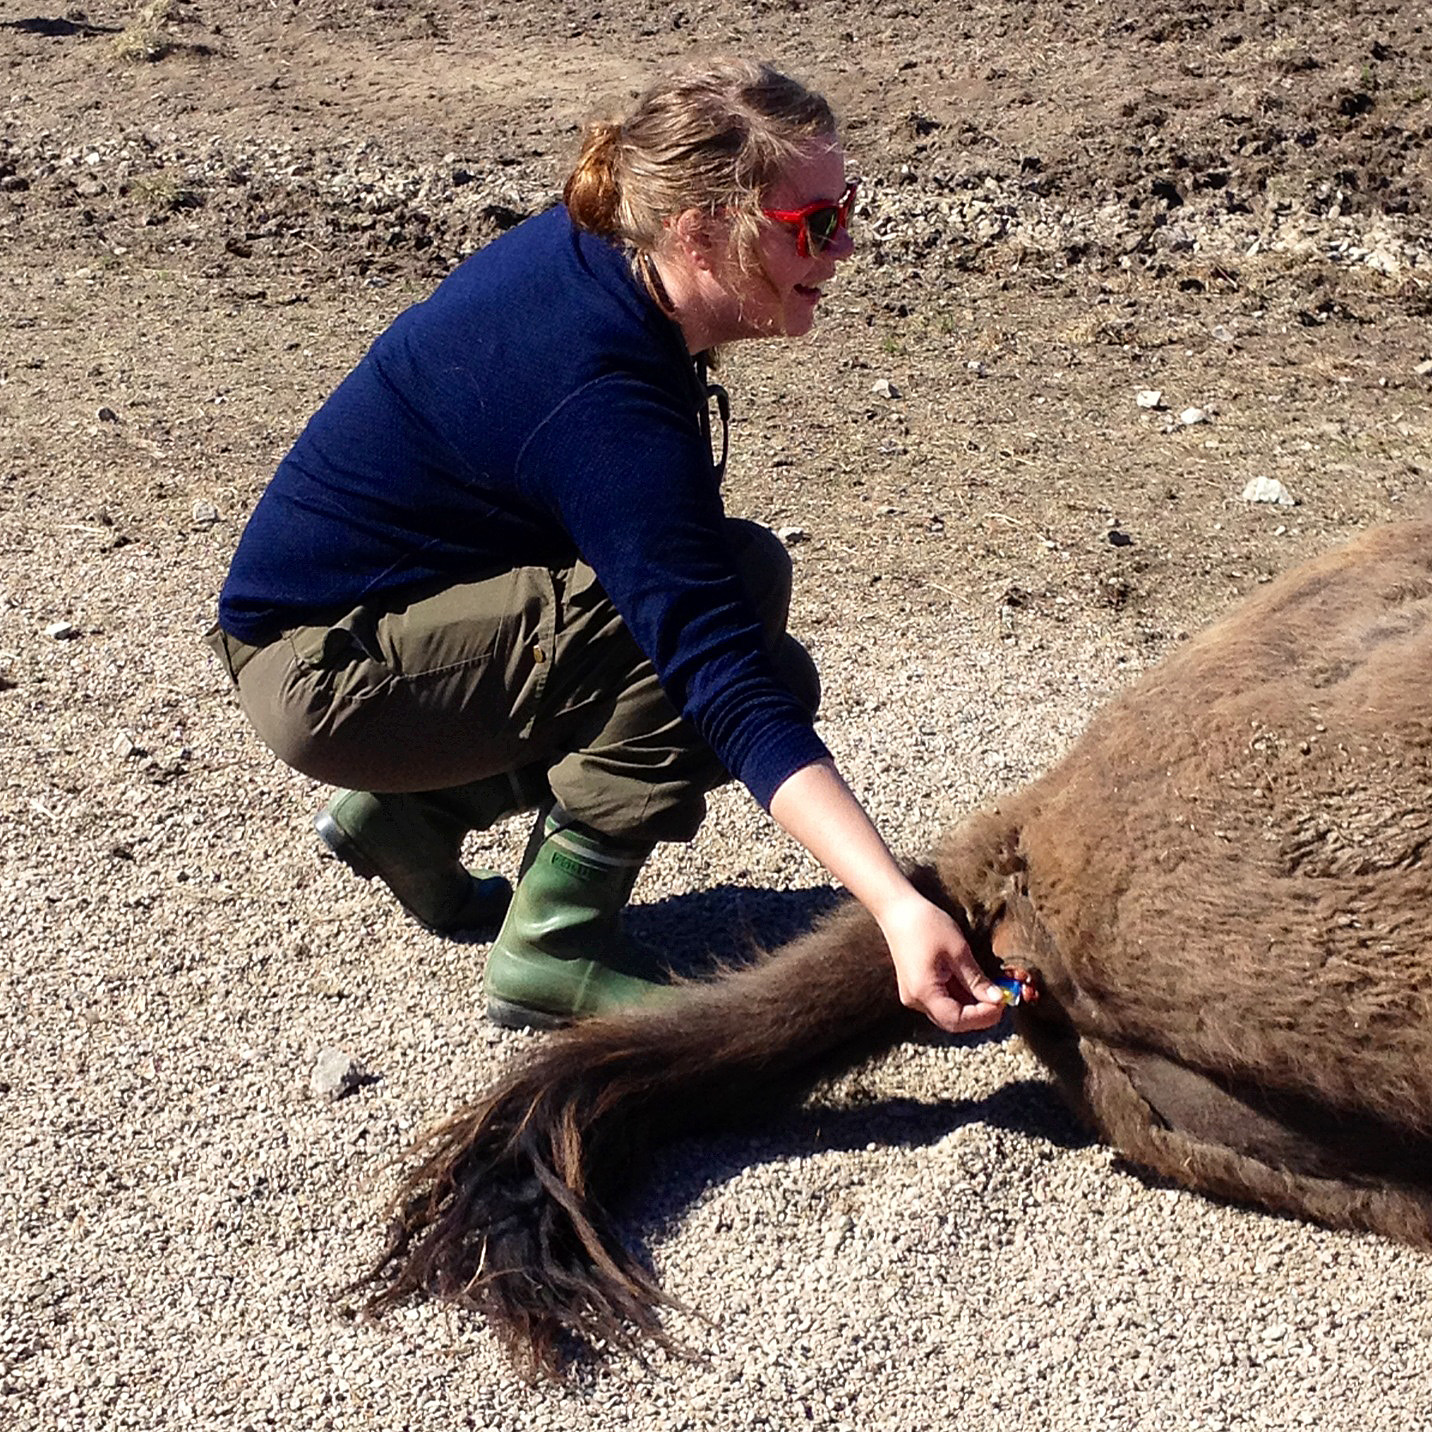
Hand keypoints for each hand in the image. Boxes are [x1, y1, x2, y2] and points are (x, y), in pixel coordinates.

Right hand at [878, 894, 1005, 1035]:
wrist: (897, 909)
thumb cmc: (926, 924)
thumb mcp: (958, 950)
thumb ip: (976, 980)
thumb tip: (997, 999)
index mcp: (923, 991)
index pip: (957, 1020)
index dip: (983, 1017)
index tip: (1003, 1003)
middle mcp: (915, 999)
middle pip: (952, 1020)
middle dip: (979, 1014)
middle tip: (1001, 999)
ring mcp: (913, 995)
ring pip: (948, 1012)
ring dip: (972, 1006)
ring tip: (991, 990)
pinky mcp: (916, 987)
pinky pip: (941, 1001)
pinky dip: (960, 997)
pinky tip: (974, 984)